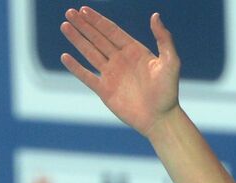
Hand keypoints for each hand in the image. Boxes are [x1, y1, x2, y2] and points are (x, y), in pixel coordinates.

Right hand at [60, 7, 179, 136]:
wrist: (160, 119)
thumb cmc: (168, 92)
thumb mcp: (171, 61)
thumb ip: (164, 38)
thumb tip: (155, 15)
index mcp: (134, 51)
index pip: (111, 31)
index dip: (97, 20)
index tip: (84, 10)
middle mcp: (120, 60)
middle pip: (97, 38)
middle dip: (83, 25)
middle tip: (69, 12)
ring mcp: (111, 75)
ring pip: (90, 53)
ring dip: (77, 40)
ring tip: (64, 26)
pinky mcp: (105, 91)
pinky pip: (87, 76)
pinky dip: (76, 67)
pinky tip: (65, 57)